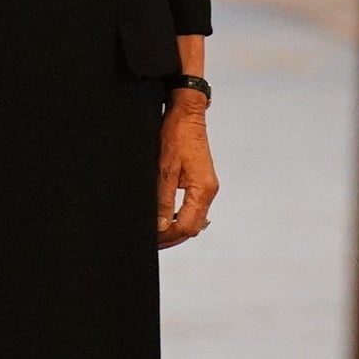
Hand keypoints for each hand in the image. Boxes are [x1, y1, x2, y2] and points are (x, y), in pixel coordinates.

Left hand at [156, 102, 218, 245]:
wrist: (187, 115)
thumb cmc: (175, 135)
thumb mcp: (163, 168)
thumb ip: (162, 198)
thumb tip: (160, 225)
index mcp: (203, 189)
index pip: (188, 226)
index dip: (168, 236)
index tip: (151, 241)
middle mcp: (208, 191)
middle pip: (193, 227)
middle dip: (171, 237)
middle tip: (150, 243)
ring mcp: (206, 187)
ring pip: (193, 219)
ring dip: (174, 229)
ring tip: (154, 235)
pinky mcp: (200, 182)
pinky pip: (191, 207)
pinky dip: (178, 216)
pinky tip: (163, 218)